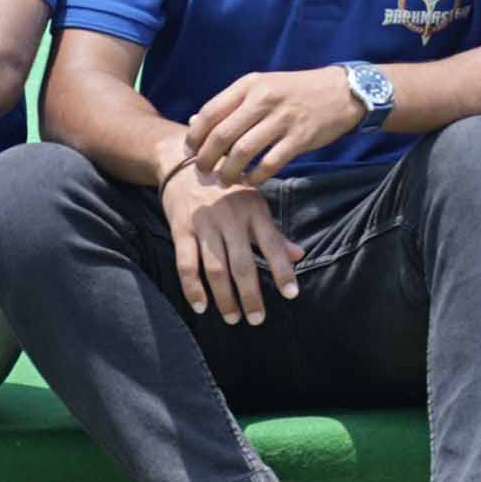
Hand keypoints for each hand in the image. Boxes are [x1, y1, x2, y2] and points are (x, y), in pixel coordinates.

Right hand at [163, 160, 302, 323]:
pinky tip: (201, 306)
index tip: (291, 294)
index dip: (282, 270)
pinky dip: (193, 288)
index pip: (272, 244)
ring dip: (225, 298)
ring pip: (216, 269)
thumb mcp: (255, 202)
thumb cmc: (227, 187)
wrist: (185, 162)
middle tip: (257, 319)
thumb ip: (274, 232)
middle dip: (251, 295)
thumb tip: (299, 255)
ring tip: (234, 319)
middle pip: (242, 264)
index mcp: (253, 210)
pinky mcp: (181, 229)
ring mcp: (205, 224)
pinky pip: (186, 264)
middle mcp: (231, 218)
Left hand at [182, 64, 372, 187]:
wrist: (341, 92)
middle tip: (203, 173)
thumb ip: (229, 105)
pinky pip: (269, 164)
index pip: (210, 112)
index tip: (190, 151)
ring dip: (228, 172)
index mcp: (249, 85)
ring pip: (242, 152)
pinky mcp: (300, 138)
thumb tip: (193, 124)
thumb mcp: (261, 87)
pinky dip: (255, 177)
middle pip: (222, 135)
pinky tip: (251, 181)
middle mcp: (263, 99)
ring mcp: (282, 118)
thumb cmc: (294, 91)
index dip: (195, 136)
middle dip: (207, 159)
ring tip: (225, 180)